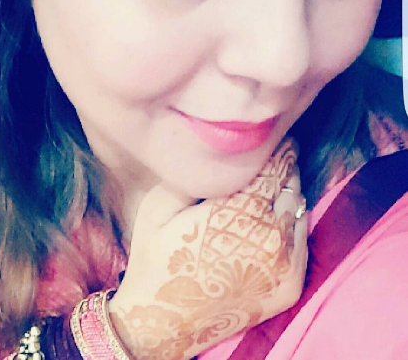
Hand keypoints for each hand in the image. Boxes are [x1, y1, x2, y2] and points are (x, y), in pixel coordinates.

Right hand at [108, 137, 307, 359]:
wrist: (163, 323)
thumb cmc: (156, 259)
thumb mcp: (158, 207)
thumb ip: (194, 177)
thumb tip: (221, 152)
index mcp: (237, 214)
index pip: (272, 166)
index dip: (276, 147)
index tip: (276, 135)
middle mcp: (270, 238)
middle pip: (289, 184)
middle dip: (282, 166)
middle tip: (275, 152)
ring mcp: (285, 265)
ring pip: (299, 208)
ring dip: (287, 191)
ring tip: (273, 180)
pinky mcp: (291, 286)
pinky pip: (301, 238)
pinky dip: (292, 220)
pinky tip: (274, 214)